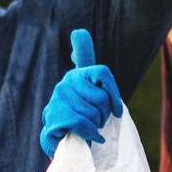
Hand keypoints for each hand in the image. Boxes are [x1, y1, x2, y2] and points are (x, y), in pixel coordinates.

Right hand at [41, 29, 123, 156]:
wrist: (62, 139)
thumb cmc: (82, 114)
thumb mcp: (90, 88)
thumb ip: (86, 60)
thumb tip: (79, 32)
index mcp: (77, 75)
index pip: (102, 72)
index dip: (114, 93)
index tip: (117, 111)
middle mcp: (65, 83)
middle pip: (102, 98)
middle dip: (105, 116)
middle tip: (97, 122)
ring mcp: (57, 99)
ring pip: (93, 113)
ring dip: (96, 126)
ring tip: (88, 128)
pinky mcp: (53, 116)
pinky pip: (82, 123)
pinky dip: (90, 133)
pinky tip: (87, 136)